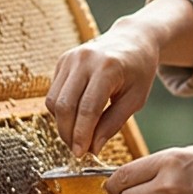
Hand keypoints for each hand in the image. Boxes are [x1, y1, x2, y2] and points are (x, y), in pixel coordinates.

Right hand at [46, 0, 192, 155]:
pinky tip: (76, 118)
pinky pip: (53, 93)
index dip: (81, 135)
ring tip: (77, 136)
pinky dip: (61, 111)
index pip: (87, 109)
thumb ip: (113, 124)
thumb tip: (92, 148)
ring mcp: (70, 58)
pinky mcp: (62, 61)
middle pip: (64, 106)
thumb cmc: (139, 70)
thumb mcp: (135, 99)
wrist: (133, 39)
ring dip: (62, 125)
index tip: (81, 154)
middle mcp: (84, 60)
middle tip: (78, 150)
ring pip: (53, 101)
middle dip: (68, 133)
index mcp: (107, 67)